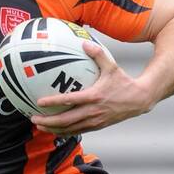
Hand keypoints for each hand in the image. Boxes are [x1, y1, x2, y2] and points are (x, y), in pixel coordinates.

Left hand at [33, 42, 150, 133]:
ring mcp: (95, 121)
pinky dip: (65, 132)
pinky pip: (78, 131)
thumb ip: (97, 54)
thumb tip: (84, 41)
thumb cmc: (124, 82)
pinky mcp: (97, 126)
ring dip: (54, 129)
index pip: (70, 100)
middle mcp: (93, 111)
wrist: (139, 100)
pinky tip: (55, 130)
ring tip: (40, 126)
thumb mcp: (112, 66)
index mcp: (94, 96)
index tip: (40, 102)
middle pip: (66, 120)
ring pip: (70, 129)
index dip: (53, 102)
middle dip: (48, 122)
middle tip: (33, 119)